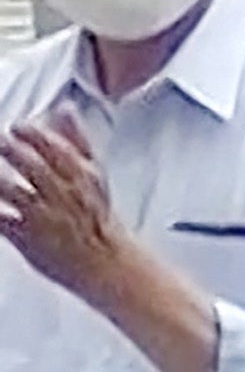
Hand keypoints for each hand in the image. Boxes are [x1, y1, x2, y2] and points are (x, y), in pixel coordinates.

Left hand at [0, 114, 131, 305]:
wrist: (107, 263)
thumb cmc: (97, 218)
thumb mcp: (93, 174)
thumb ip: (76, 139)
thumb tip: (65, 109)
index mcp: (81, 176)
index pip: (53, 146)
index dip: (30, 134)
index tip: (18, 127)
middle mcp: (62, 195)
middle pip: (30, 166)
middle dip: (9, 150)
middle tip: (0, 142)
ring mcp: (43, 217)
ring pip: (9, 190)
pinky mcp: (26, 238)